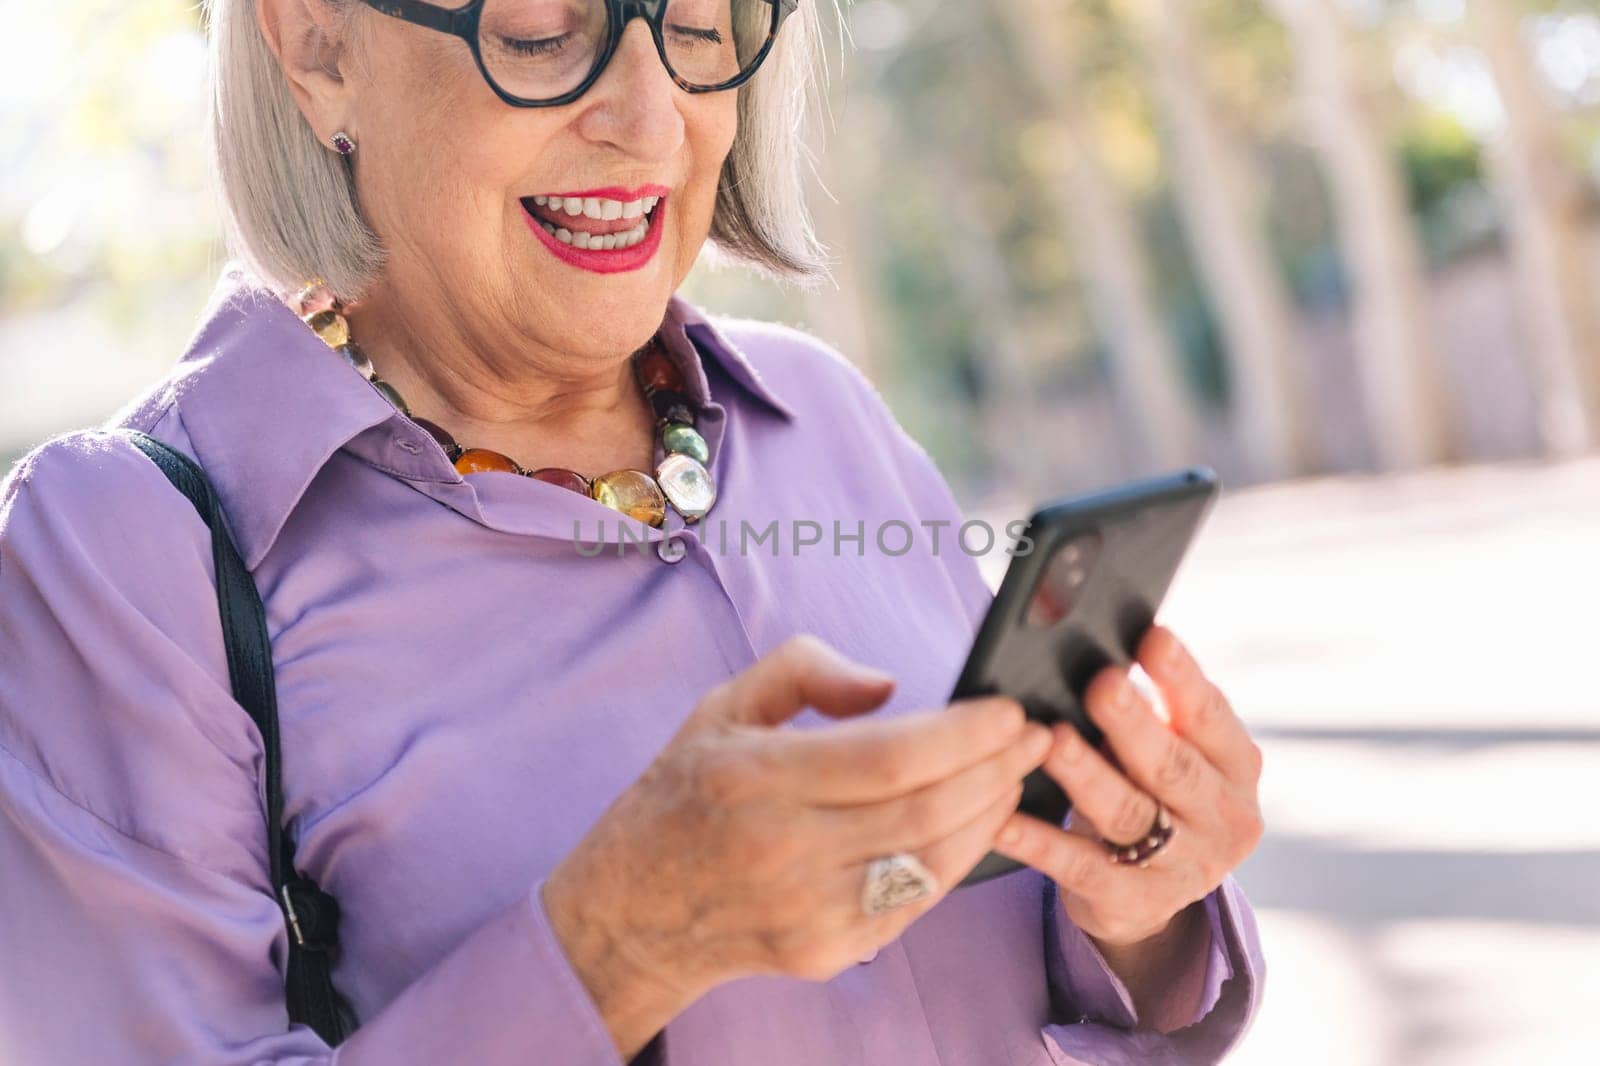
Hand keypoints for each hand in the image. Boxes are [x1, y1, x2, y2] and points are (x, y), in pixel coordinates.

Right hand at [542, 635, 1053, 1059]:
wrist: (632, 913)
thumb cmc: (684, 795)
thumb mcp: (721, 707)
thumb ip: (802, 670)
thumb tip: (888, 686)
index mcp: (753, 778)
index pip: (888, 757)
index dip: (962, 734)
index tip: (1007, 709)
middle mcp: (782, 850)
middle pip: (925, 810)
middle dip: (996, 768)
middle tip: (1034, 735)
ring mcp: (808, 911)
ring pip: (932, 861)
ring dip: (990, 814)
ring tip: (1018, 773)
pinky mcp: (826, 951)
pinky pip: (915, 902)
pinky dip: (959, 859)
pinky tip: (977, 821)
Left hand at [991, 625, 1263, 951]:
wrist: (1152, 895)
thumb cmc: (1152, 792)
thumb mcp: (1171, 753)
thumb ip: (1153, 712)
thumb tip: (1103, 655)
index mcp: (1237, 767)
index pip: (1210, 715)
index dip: (1182, 676)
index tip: (1152, 636)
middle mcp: (1223, 819)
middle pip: (1172, 767)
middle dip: (1134, 724)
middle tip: (1101, 683)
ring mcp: (1183, 868)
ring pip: (1129, 815)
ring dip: (1087, 775)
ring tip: (1052, 739)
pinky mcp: (1133, 904)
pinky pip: (1079, 867)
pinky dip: (1039, 841)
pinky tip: (1003, 817)